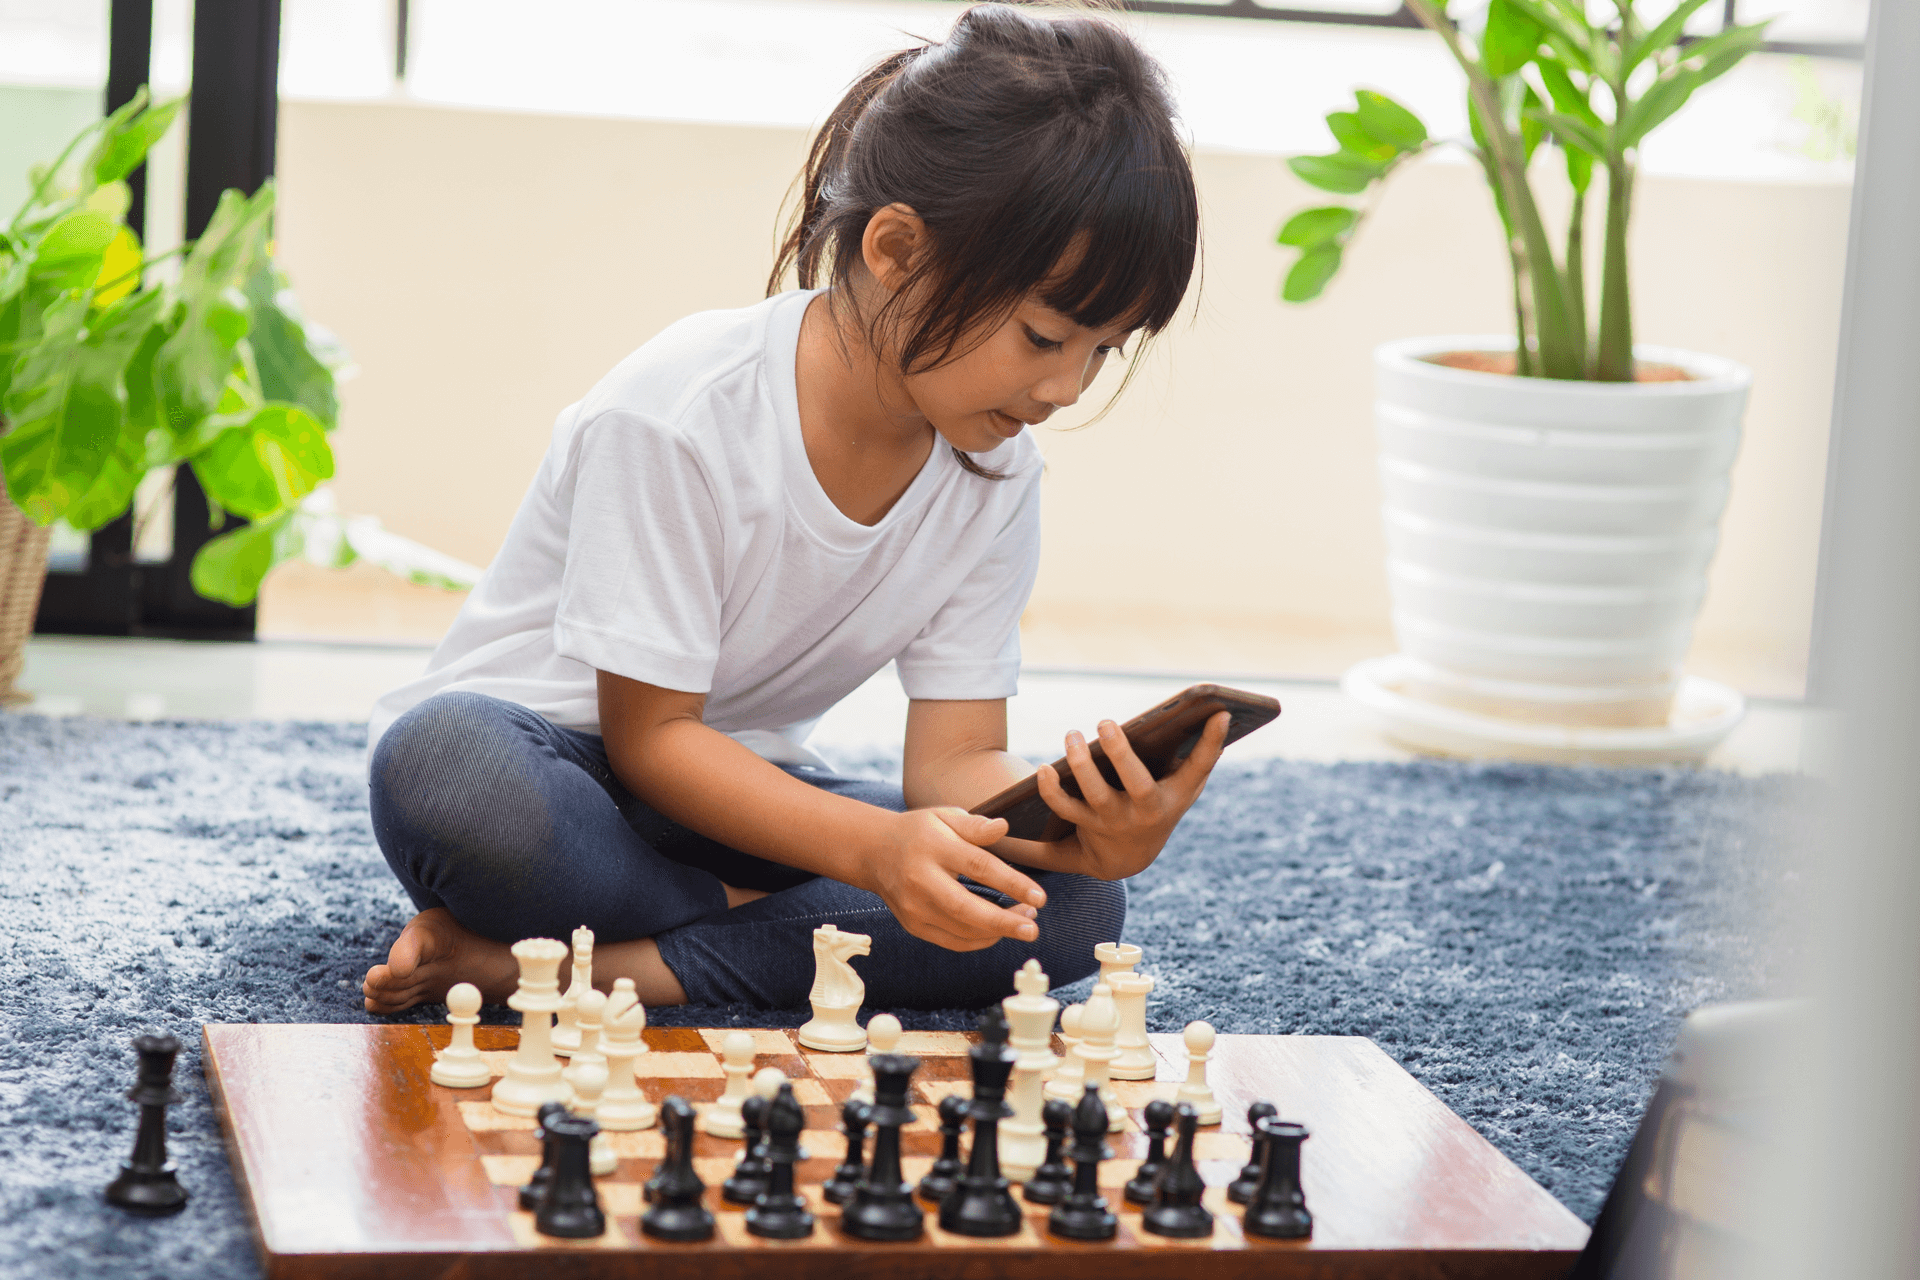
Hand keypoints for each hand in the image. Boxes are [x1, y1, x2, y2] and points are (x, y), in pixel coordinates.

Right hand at [860, 808, 1048, 951]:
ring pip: (960, 930)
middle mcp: (920, 879)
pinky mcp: (913, 925)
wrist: (874, 852)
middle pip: (966, 908)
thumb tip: (1004, 828)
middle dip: (1003, 922)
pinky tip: (999, 931)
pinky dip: (979, 941)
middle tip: (1033, 928)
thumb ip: (975, 825)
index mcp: (933, 847)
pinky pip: (952, 941)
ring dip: (996, 932)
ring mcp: (914, 906)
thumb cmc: (919, 832)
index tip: (1040, 897)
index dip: (1012, 883)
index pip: (978, 867)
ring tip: (1024, 923)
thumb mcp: (945, 817)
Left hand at [1007, 711, 1230, 880]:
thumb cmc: (1158, 806)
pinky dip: (1051, 788)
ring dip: (1080, 763)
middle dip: (1121, 752)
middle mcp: (1146, 811)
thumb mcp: (1182, 787)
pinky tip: (1045, 768)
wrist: (1128, 858)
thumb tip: (1220, 715)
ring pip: (1095, 794)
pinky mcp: (1086, 824)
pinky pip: (1065, 806)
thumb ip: (1200, 756)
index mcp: (1174, 797)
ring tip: (1072, 735)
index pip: (1199, 768)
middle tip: (1105, 721)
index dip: (1212, 742)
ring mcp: (1115, 820)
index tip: (1220, 713)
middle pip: (1136, 783)